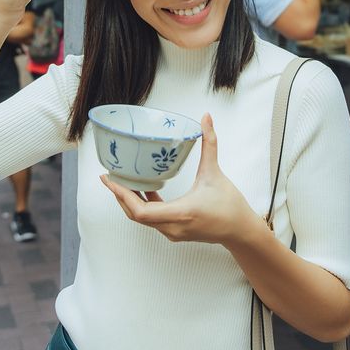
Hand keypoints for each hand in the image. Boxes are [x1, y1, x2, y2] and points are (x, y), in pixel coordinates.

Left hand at [100, 114, 255, 244]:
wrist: (240, 231)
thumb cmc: (230, 205)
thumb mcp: (216, 172)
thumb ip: (210, 143)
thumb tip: (206, 118)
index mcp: (180, 213)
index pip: (140, 211)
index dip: (121, 195)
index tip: (110, 180)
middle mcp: (172, 227)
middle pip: (134, 214)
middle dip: (120, 195)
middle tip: (110, 176)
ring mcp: (172, 232)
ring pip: (141, 219)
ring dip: (129, 201)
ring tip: (120, 181)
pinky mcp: (174, 231)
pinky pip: (151, 220)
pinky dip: (142, 205)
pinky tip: (143, 189)